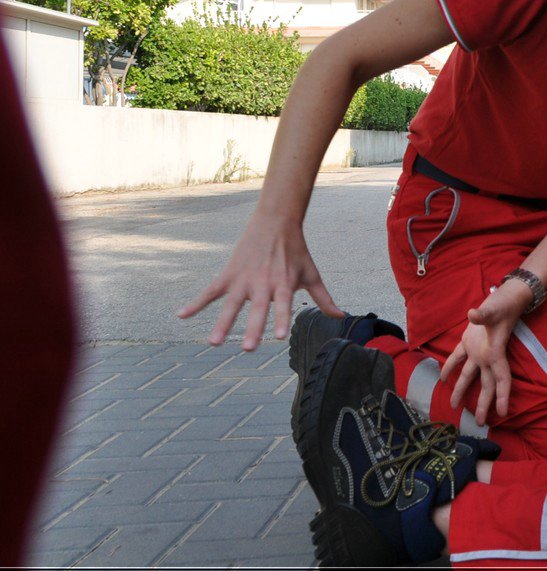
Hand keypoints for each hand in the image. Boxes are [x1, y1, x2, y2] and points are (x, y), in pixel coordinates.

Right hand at [177, 213, 337, 349]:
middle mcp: (262, 283)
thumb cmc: (296, 251)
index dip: (281, 319)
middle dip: (252, 328)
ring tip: (214, 342)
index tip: (278, 336)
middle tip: (248, 348)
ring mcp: (243, 279)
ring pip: (231, 304)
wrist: (276, 222)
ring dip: (222, 323)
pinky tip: (181, 315)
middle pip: (256, 309)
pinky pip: (210, 291)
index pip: (283, 305)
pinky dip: (196, 303)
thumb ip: (324, 298)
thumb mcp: (311, 274)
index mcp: (283, 283)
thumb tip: (341, 317)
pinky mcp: (229, 274)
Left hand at [441, 282, 530, 422]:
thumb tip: (473, 314)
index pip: (502, 378)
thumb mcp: (495, 309)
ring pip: (470, 376)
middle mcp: (487, 357)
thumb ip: (484, 314)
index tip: (503, 412)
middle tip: (480, 422)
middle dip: (484, 404)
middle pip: (487, 385)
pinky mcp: (469, 343)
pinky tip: (443, 379)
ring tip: (455, 407)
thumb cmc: (503, 305)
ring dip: (463, 390)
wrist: (505, 298)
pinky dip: (450, 368)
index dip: (503, 396)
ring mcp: (478, 351)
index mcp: (495, 352)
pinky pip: (458, 358)